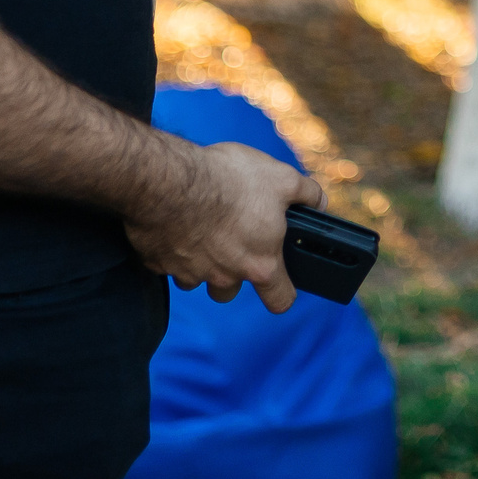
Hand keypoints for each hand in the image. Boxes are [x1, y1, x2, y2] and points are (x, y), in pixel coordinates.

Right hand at [124, 135, 324, 312]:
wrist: (170, 181)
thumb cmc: (229, 180)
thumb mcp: (281, 178)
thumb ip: (306, 193)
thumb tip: (319, 201)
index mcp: (260, 263)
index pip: (280, 300)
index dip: (282, 293)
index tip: (279, 283)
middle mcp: (225, 276)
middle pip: (230, 291)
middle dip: (232, 273)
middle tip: (231, 239)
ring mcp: (189, 272)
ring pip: (197, 279)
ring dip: (201, 262)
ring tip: (201, 226)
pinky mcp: (158, 262)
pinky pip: (168, 263)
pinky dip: (172, 248)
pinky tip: (174, 221)